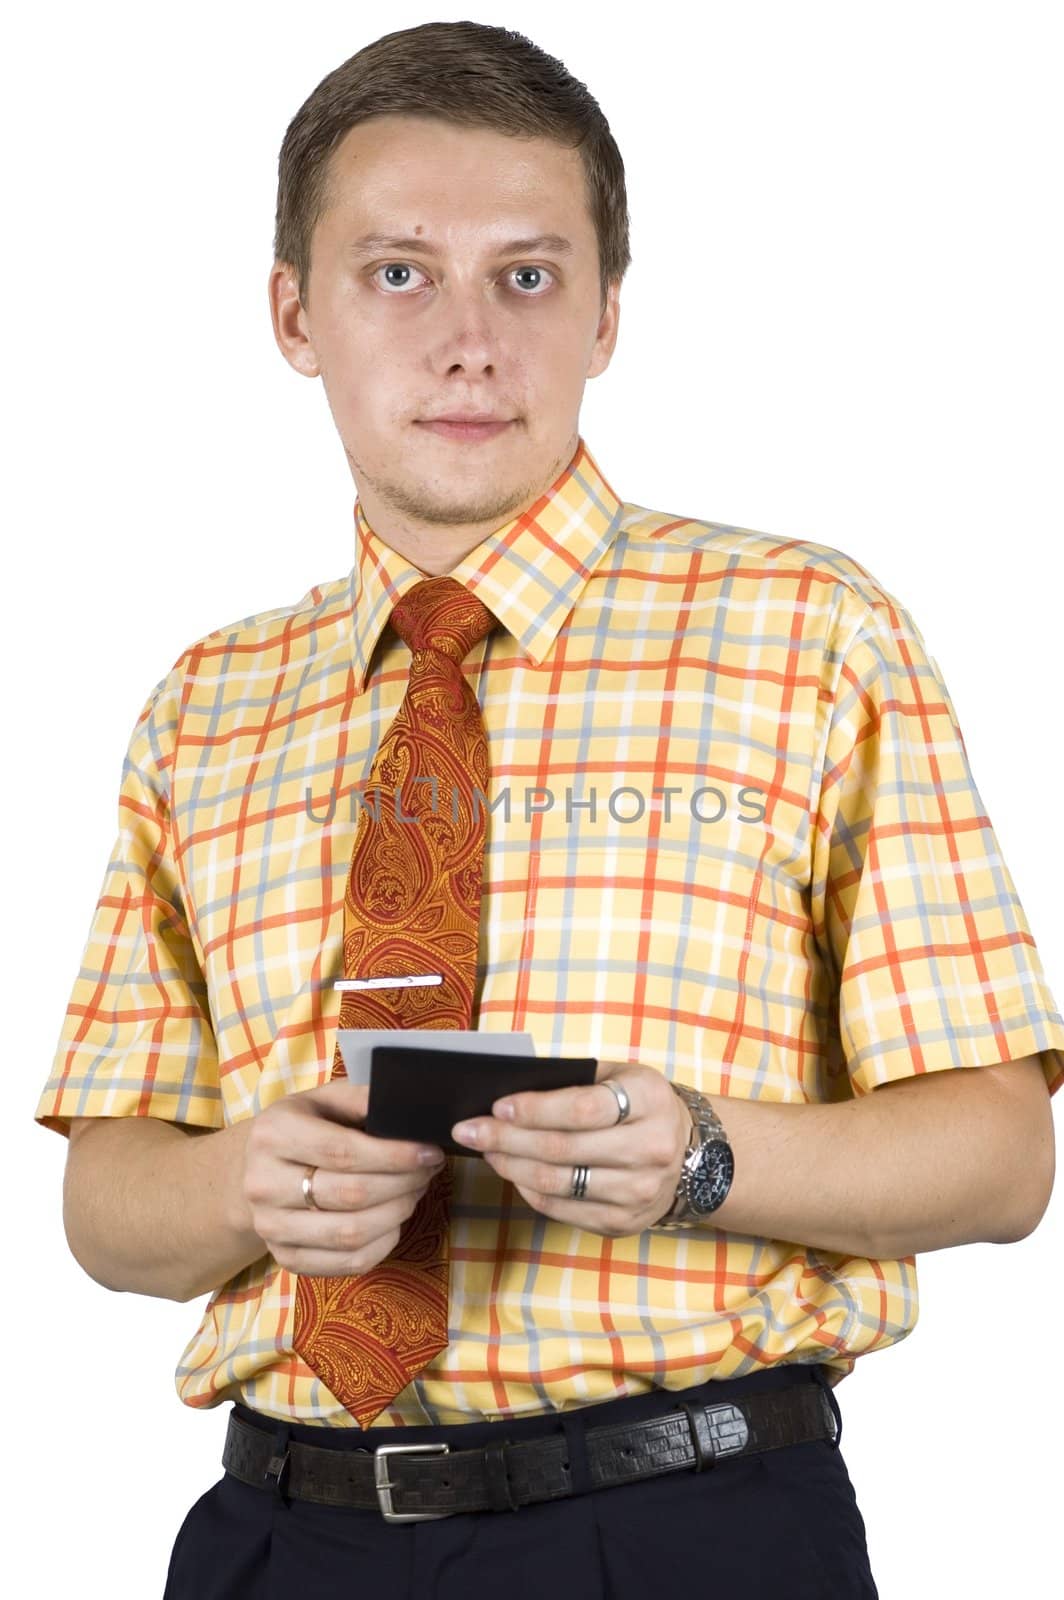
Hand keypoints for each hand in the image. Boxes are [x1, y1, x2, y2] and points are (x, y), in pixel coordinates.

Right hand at [242, 1080, 446, 1275]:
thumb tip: (408, 1106)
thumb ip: (362, 1099)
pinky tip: (395, 1220)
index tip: (430, 1153)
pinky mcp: (286, 1259)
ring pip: (351, 1233)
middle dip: (403, 1184)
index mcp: (274, 1135)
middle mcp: (263, 1184)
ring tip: (414, 1192)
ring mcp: (271, 1227)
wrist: (253, 1171)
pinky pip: (349, 1262)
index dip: (395, 1156)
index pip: (344, 1152)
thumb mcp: (322, 1100)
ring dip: (397, 1214)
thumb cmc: (301, 1128)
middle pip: (351, 1195)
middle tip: (428, 1171)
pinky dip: (383, 1243)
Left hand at [450, 1061, 690, 1237]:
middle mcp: (650, 1150)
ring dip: (511, 1165)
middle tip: (467, 1129)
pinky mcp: (624, 1222)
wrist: (696, 1156)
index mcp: (650, 1102)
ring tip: (485, 1149)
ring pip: (558, 1183)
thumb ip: (577, 1080)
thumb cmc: (642, 1106)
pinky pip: (563, 1209)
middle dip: (506, 1139)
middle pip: (563, 1149)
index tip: (497, 1106)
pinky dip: (529, 1190)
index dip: (535, 1109)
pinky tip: (512, 1172)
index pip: (583, 1109)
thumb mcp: (623, 1077)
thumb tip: (512, 1092)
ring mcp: (639, 1192)